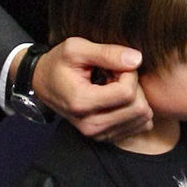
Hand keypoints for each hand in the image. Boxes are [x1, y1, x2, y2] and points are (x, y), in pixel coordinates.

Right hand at [30, 38, 152, 141]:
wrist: (43, 84)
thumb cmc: (58, 64)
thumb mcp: (76, 49)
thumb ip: (107, 53)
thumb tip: (137, 60)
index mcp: (82, 103)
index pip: (127, 92)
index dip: (129, 73)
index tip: (116, 65)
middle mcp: (91, 125)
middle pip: (138, 108)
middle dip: (135, 86)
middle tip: (117, 75)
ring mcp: (99, 134)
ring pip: (142, 118)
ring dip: (136, 98)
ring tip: (115, 86)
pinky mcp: (106, 137)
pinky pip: (139, 125)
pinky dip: (134, 109)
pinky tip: (118, 98)